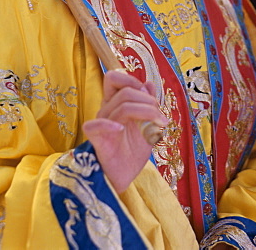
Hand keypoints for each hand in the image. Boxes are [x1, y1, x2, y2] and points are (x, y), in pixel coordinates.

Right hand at [83, 69, 165, 193]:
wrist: (124, 177)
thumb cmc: (132, 151)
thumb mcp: (147, 125)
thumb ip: (148, 104)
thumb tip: (149, 83)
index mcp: (115, 103)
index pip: (115, 78)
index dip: (134, 82)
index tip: (153, 100)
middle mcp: (106, 110)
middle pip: (124, 91)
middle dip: (148, 101)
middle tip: (160, 117)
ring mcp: (101, 124)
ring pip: (121, 106)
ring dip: (146, 113)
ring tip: (157, 127)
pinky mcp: (96, 139)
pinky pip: (95, 125)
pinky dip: (110, 124)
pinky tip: (122, 130)